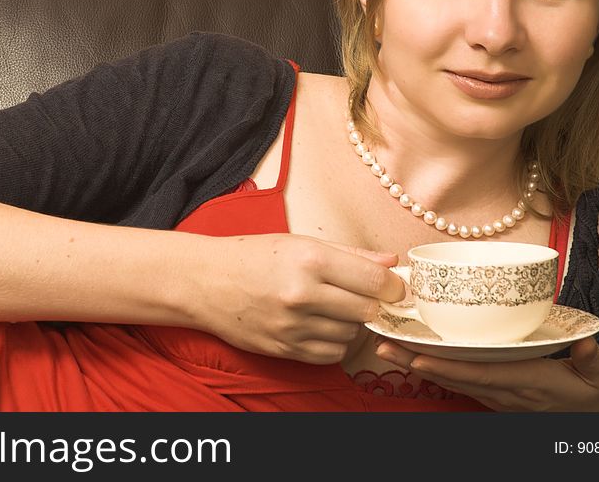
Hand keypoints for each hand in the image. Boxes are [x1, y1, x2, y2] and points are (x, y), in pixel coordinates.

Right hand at [196, 233, 403, 364]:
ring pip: (350, 334)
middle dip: (372, 304)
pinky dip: (333, 342)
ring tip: (332, 307)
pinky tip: (320, 325)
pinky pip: (330, 354)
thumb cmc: (253, 256)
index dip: (393, 286)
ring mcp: (292, 326)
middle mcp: (302, 294)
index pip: (374, 281)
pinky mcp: (284, 349)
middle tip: (364, 295)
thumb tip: (392, 262)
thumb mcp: (300, 244)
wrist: (205, 282)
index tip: (393, 286)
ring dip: (350, 323)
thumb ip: (350, 254)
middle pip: (366, 310)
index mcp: (310, 260)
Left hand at [375, 335, 598, 410]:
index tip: (418, 355)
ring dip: (414, 362)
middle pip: (452, 375)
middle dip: (415, 360)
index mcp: (526, 380)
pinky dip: (430, 368)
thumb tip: (585, 343)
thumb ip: (592, 358)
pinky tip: (406, 356)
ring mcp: (492, 393)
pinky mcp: (488, 392)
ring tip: (384, 346)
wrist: (585, 420)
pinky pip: (454, 380)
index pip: (480, 373)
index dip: (448, 366)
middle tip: (382, 345)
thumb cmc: (589, 393)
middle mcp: (502, 389)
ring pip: (448, 378)